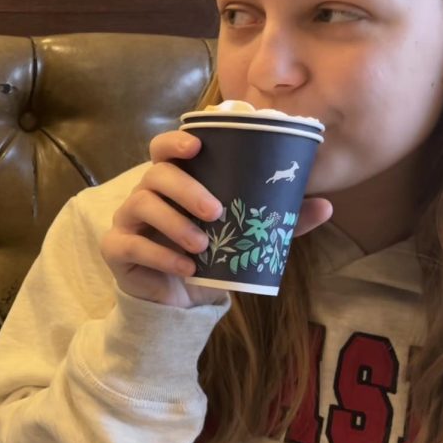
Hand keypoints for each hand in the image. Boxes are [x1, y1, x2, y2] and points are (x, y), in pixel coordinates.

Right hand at [100, 131, 331, 308]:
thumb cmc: (209, 258)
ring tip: (202, 246)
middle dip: (185, 189)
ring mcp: (126, 220)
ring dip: (174, 224)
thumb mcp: (245, 238)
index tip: (196, 147)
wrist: (180, 301)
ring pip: (141, 205)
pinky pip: (131, 243)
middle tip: (216, 211)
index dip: (174, 142)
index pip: (163, 148)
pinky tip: (186, 268)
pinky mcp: (116, 248)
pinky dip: (161, 255)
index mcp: (173, 182)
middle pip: (155, 175)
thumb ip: (279, 222)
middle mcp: (145, 194)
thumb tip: (326, 205)